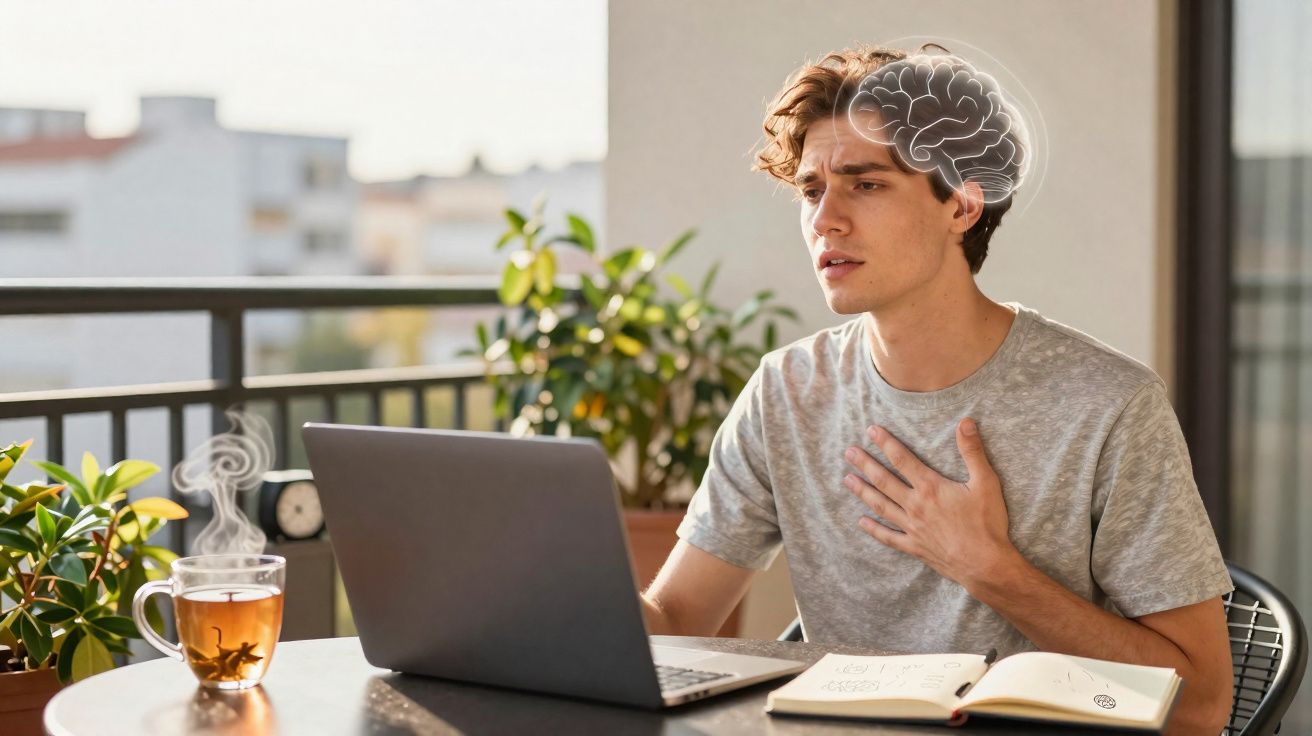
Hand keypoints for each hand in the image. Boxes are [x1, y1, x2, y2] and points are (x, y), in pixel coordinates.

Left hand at [842, 418, 1016, 587]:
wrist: (986, 564)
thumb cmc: (987, 523)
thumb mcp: (986, 483)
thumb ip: (972, 452)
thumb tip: (965, 422)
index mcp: (931, 487)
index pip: (902, 459)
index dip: (885, 443)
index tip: (870, 430)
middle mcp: (916, 505)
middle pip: (884, 480)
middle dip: (865, 464)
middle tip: (848, 452)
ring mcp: (912, 528)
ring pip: (881, 505)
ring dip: (863, 491)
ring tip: (847, 479)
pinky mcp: (914, 547)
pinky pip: (888, 537)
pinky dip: (874, 529)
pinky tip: (861, 522)